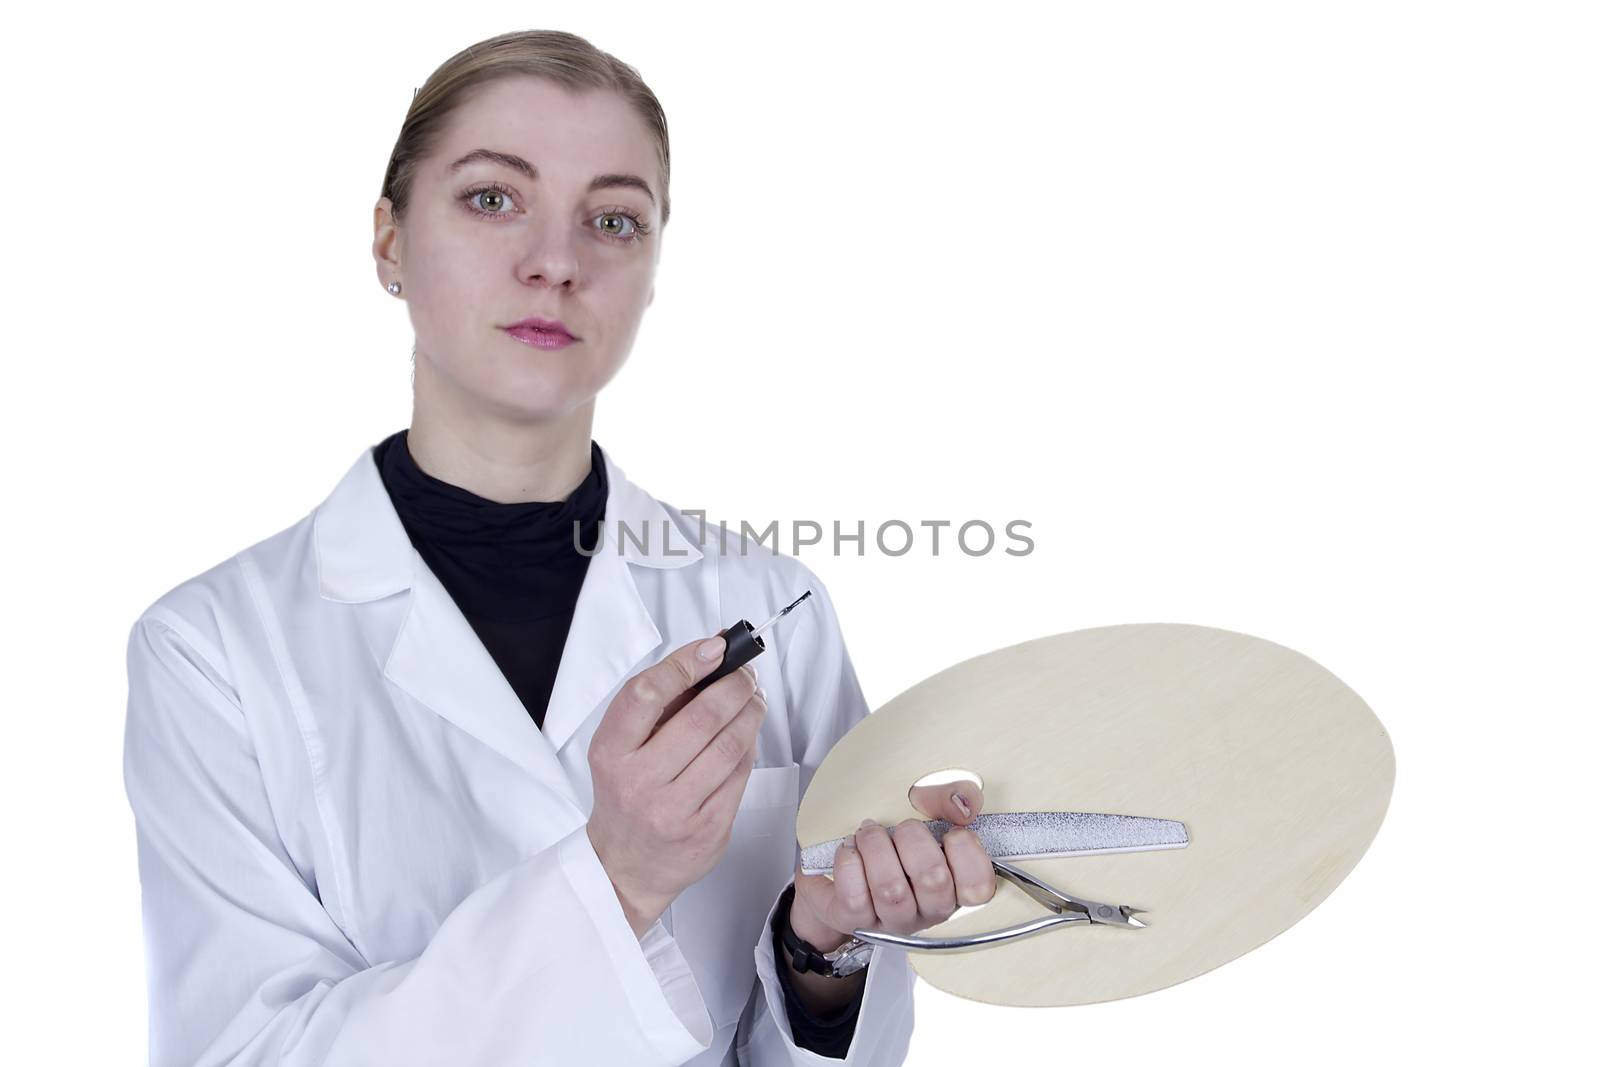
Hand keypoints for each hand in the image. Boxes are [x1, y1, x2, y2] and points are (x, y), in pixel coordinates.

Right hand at [586, 633, 766, 935]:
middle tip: (746, 674)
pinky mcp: (707, 829)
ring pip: (730, 745)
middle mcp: (639, 782)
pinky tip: (747, 735)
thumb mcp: (622, 746)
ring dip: (751, 712)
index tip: (716, 647)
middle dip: (735, 685)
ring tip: (754, 699)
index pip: (647, 695)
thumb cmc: (627, 793)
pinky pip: (740, 774)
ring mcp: (675, 809)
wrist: (625, 866)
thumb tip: (712, 649)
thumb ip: (662, 700)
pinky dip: (750, 746)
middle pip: (701, 718)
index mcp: (611, 752)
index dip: (686, 664)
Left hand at [790, 780, 997, 950]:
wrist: (844, 872)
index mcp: (954, 889)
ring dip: (876, 846)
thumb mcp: (925, 816)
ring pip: (890, 888)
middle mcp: (928, 911)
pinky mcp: (856, 921)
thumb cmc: (893, 846)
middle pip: (933, 880)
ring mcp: (892, 920)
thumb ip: (948, 799)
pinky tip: (851, 850)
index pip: (978, 887)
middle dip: (913, 839)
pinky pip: (854, 896)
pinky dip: (850, 862)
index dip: (967, 852)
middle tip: (901, 829)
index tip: (949, 833)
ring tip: (869, 834)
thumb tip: (963, 804)